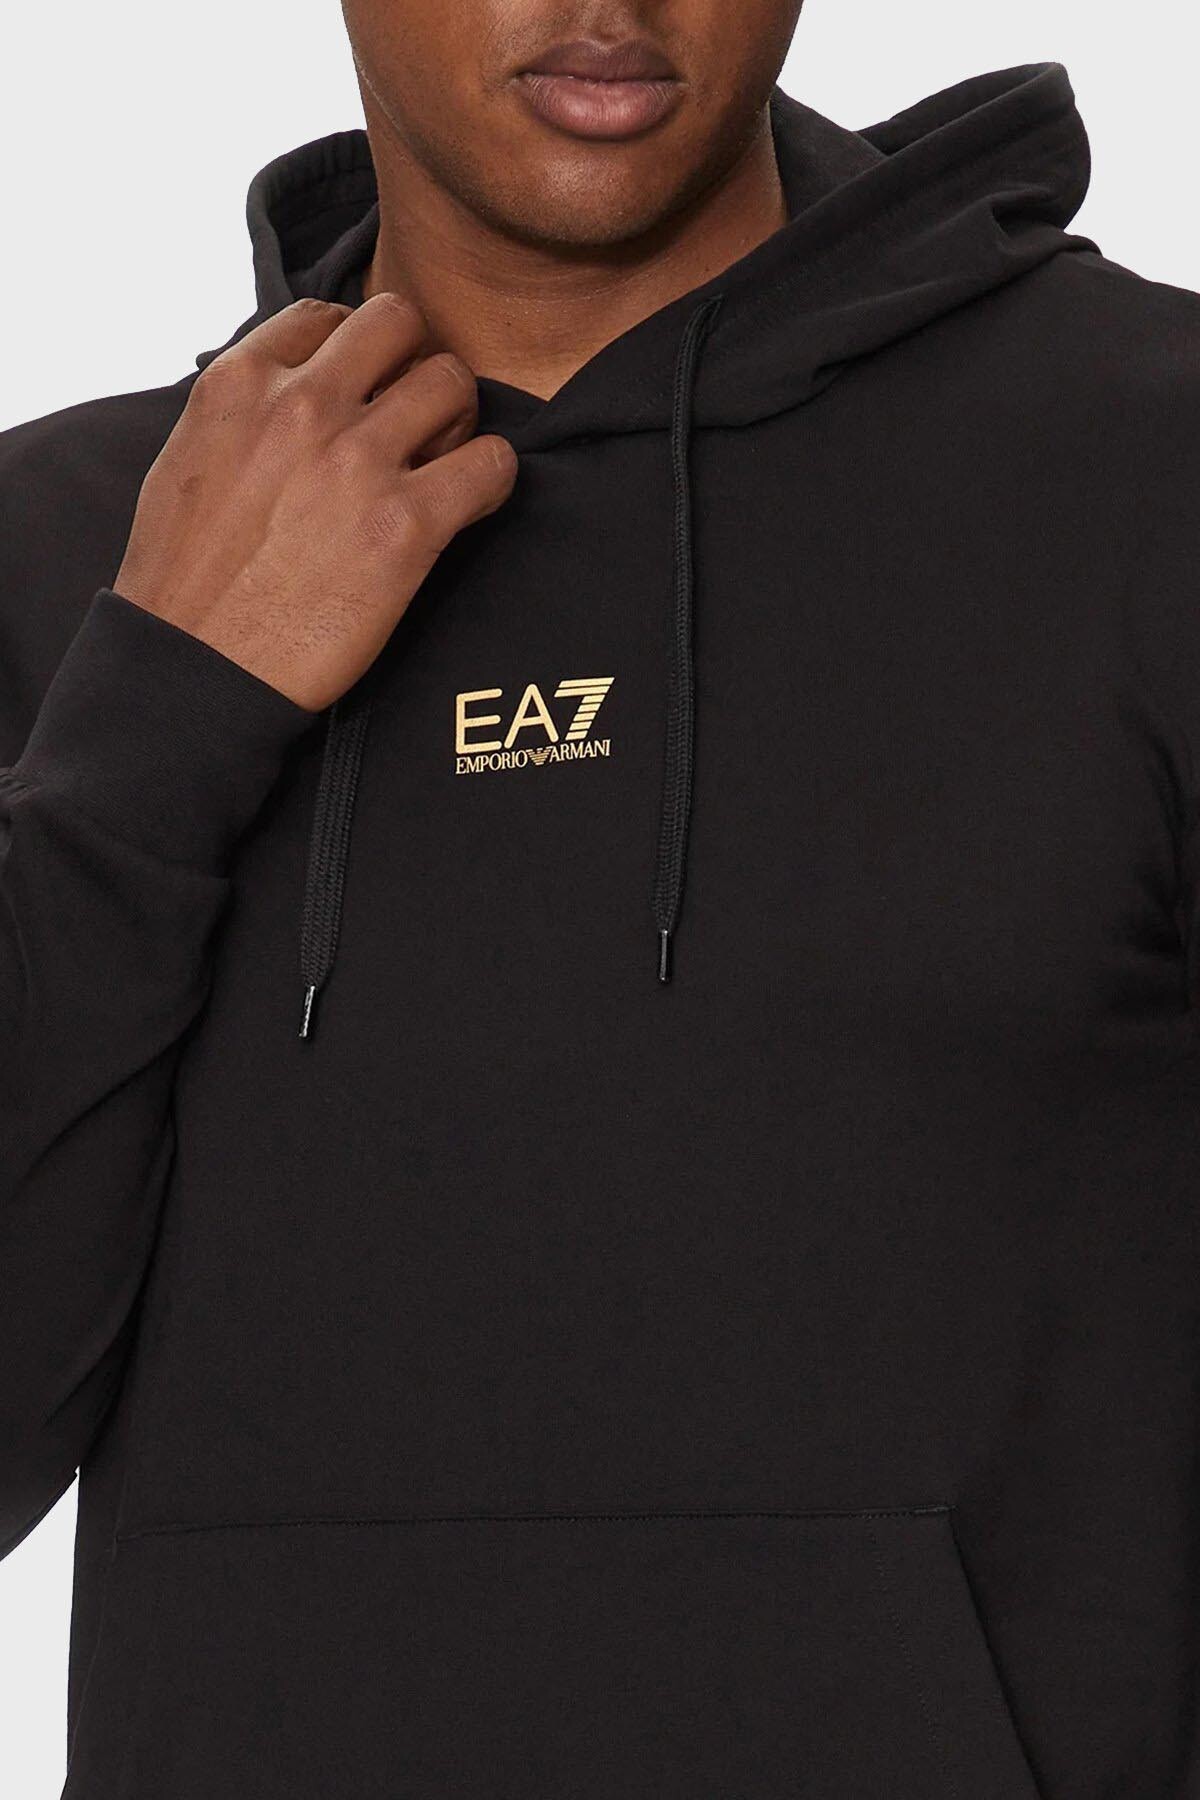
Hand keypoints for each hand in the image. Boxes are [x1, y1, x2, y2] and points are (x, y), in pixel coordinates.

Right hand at [113, 294, 517, 710]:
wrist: (197, 669)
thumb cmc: (185, 582)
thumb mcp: (190, 458)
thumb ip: (245, 412)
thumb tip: (288, 393)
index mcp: (242, 382)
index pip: (330, 315)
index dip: (358, 352)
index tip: (364, 393)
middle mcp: (304, 405)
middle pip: (401, 326)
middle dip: (413, 366)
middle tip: (414, 422)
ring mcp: (359, 461)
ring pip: (454, 383)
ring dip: (458, 420)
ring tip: (441, 465)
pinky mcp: (407, 525)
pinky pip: (493, 463)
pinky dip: (493, 479)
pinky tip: (472, 505)